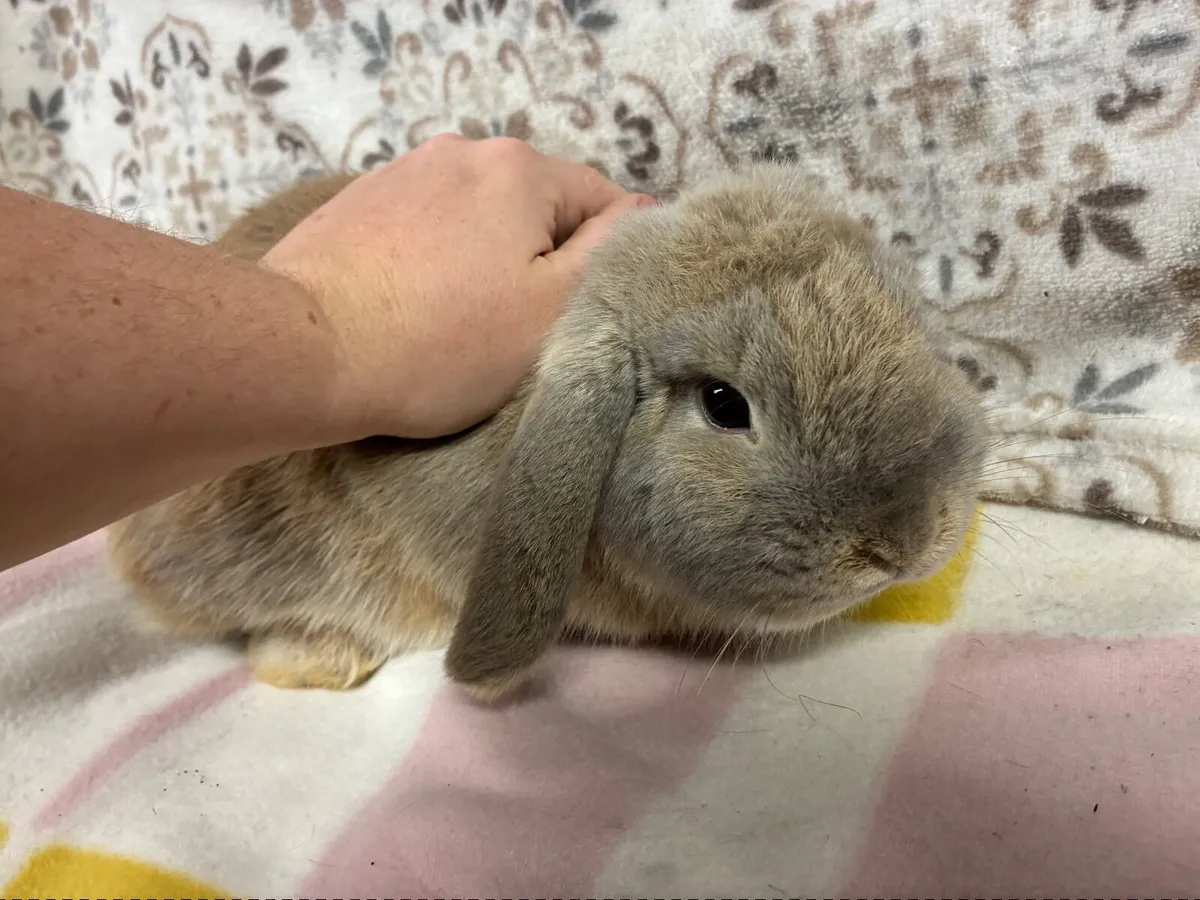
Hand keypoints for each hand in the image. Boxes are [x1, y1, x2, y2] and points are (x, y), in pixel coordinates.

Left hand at [261, 134, 652, 439]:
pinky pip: (427, 229)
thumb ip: (610, 254)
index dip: (602, 265)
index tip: (574, 318)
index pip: (603, 203)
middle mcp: (461, 150)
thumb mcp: (550, 310)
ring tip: (460, 324)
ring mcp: (402, 171)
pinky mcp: (358, 202)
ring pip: (479, 220)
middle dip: (540, 263)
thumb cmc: (438, 343)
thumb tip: (644, 215)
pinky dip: (436, 263)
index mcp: (519, 168)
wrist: (302, 350)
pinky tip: (414, 308)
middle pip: (537, 209)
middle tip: (517, 331)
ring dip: (486, 263)